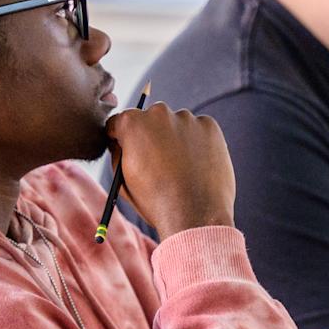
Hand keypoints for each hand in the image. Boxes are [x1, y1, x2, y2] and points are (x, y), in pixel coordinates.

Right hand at [105, 103, 234, 234]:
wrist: (194, 215)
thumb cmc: (155, 201)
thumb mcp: (122, 179)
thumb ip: (118, 153)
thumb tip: (122, 142)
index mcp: (132, 123)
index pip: (120, 123)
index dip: (121, 139)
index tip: (129, 150)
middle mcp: (159, 113)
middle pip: (150, 120)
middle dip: (151, 136)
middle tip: (158, 161)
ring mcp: (187, 118)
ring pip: (176, 124)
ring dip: (175, 139)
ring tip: (180, 168)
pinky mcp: (209, 126)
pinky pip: (199, 130)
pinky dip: (197, 143)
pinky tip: (196, 165)